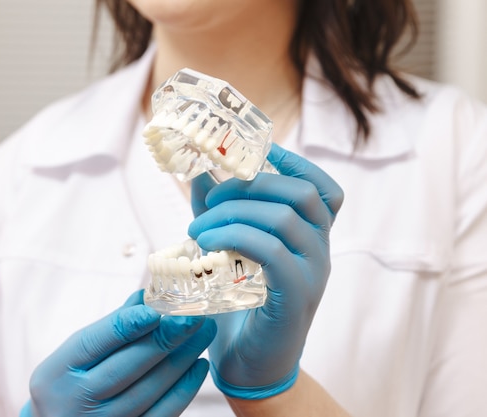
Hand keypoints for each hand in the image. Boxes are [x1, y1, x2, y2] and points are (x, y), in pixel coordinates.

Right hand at [20, 290, 216, 416]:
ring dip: (183, 358)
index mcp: (59, 370)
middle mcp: (78, 399)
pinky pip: (162, 413)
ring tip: (204, 333)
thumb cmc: (69, 382)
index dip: (130, 323)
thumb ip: (110, 327)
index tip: (158, 308)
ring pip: (151, 388)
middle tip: (195, 316)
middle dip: (167, 337)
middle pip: (129, 365)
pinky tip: (198, 365)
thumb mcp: (74, 353)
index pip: (98, 341)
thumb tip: (146, 298)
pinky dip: (184, 389)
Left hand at [188, 144, 343, 399]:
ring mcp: (312, 274)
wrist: (250, 367)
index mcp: (310, 237)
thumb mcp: (228, 252)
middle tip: (210, 198)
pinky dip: (236, 238)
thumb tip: (202, 175)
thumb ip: (219, 213)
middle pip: (301, 194)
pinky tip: (208, 245)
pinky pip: (273, 252)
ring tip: (197, 229)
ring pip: (285, 219)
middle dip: (250, 184)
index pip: (323, 189)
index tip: (255, 153)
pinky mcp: (295, 298)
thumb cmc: (239, 307)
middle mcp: (319, 251)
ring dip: (232, 213)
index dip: (294, 163)